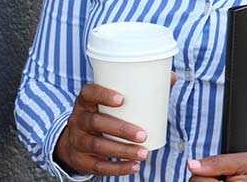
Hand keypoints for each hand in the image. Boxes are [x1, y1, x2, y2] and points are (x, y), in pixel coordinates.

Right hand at [54, 72, 177, 175]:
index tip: (122, 99)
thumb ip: (141, 89)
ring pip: (98, 146)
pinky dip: (117, 168)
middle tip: (143, 135)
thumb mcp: (112, 100)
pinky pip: (98, 166)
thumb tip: (172, 77)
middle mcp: (78, 119)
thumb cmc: (104, 113)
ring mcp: (77, 141)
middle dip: (121, 129)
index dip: (103, 95)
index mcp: (86, 101)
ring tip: (144, 153)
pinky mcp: (80, 160)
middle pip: (96, 122)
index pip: (89, 93)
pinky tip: (134, 167)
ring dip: (123, 151)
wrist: (74, 140)